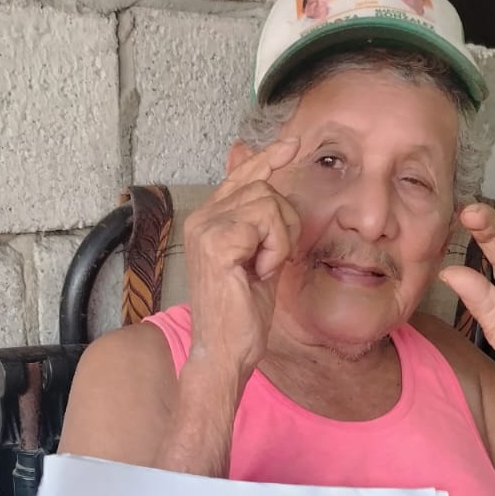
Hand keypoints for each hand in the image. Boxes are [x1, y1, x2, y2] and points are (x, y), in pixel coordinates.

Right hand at [185, 138, 301, 380]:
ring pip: (268, 202)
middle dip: (285, 223)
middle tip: (276, 258)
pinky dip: (275, 249)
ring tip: (264, 267)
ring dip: (280, 238)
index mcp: (208, 220)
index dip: (268, 158)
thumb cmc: (242, 314)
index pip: (242, 176)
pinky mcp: (216, 242)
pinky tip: (260, 272)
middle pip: (264, 188)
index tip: (293, 144)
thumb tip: (268, 183)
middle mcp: (201, 219)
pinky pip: (266, 223)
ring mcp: (205, 228)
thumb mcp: (260, 259)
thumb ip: (263, 222)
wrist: (226, 351)